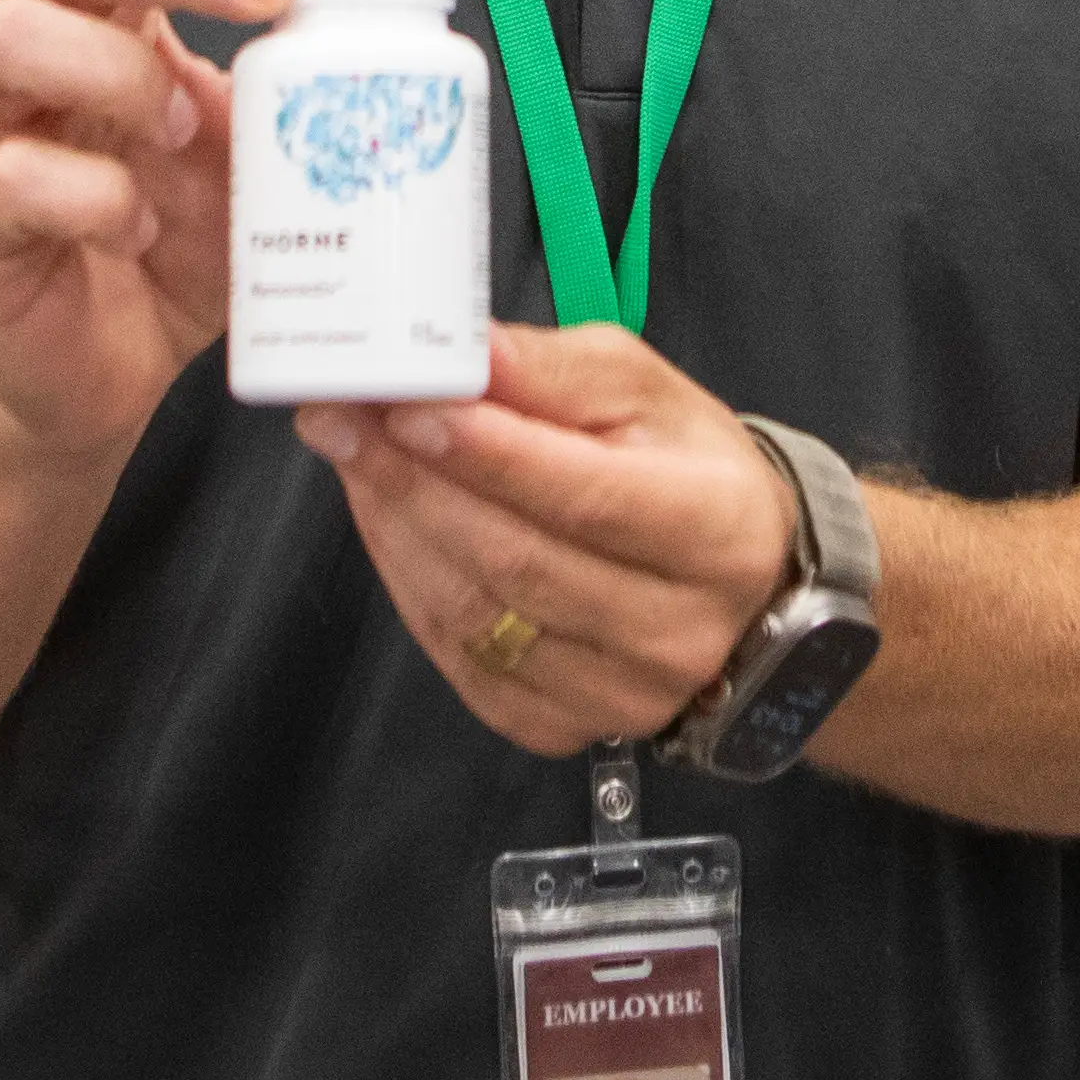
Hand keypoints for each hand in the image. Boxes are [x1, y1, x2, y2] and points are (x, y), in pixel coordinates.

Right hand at [0, 0, 323, 471]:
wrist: (99, 377)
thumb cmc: (170, 245)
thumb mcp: (248, 153)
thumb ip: (285, 87)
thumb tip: (368, 26)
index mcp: (94, 12)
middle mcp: (23, 54)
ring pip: (8, 38)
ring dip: (121, 69)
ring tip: (187, 125)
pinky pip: (7, 181)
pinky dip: (93, 195)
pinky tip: (143, 223)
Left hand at [298, 324, 802, 755]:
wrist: (736, 580)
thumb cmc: (686, 469)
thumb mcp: (644, 391)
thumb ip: (552, 370)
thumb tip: (464, 352)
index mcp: (718, 531)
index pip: (589, 497)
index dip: (489, 455)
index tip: (408, 405)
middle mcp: (677, 631)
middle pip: (518, 562)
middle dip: (414, 482)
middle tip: (343, 417)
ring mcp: (618, 694)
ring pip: (476, 616)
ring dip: (397, 527)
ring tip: (355, 453)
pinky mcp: (560, 726)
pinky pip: (459, 658)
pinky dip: (407, 581)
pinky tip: (388, 519)